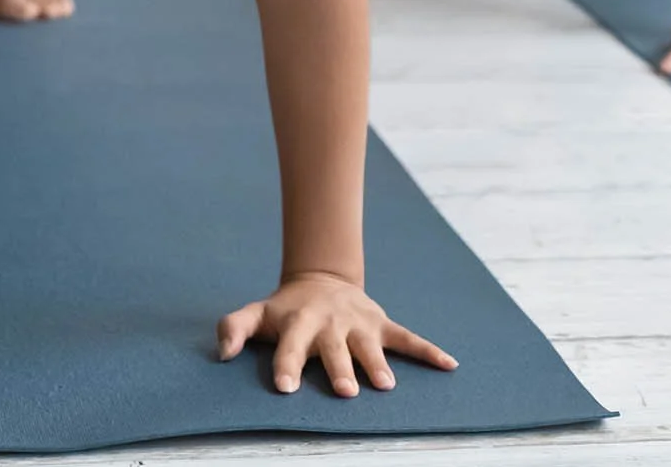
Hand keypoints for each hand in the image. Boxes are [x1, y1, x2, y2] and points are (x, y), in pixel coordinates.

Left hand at [218, 272, 456, 397]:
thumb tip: (222, 353)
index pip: (289, 347)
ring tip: (385, 387)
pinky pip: (407, 338)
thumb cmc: (284, 309)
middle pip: (334, 350)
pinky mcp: (380, 323)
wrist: (321, 278)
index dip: (286, 366)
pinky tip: (448, 365)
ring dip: (378, 364)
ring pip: (370, 345)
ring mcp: (359, 323)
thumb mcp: (256, 313)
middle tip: (346, 392)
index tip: (285, 389)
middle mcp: (330, 323)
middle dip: (340, 369)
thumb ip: (234, 328)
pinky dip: (428, 350)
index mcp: (298, 323)